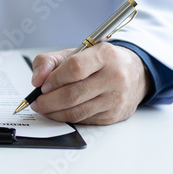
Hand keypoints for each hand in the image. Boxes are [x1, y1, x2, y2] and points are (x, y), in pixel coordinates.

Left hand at [29, 42, 150, 124]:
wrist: (135, 73)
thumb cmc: (101, 62)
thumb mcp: (76, 52)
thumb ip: (50, 61)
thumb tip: (37, 80)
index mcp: (105, 55)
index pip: (75, 68)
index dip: (54, 79)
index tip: (42, 85)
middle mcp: (114, 77)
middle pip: (73, 94)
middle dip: (49, 101)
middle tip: (37, 102)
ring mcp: (116, 98)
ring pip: (77, 111)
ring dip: (55, 113)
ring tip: (44, 108)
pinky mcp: (115, 115)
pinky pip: (85, 120)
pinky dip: (67, 118)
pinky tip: (60, 112)